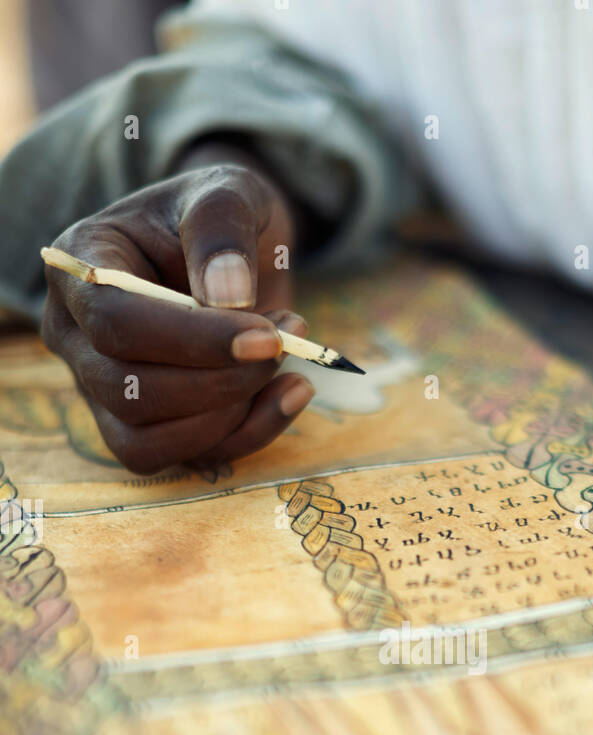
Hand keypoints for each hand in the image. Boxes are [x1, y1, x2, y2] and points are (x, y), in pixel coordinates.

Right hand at [41, 163, 313, 474]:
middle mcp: (76, 336)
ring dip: (233, 413)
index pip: (115, 322)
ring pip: (148, 439)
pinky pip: (185, 457)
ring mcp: (102, 390)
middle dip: (220, 380)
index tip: (267, 335)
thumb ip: (222, 227)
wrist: (231, 256)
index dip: (193, 340)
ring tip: (288, 355)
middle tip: (285, 341)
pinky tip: (290, 393)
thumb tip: (227, 297)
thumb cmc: (217, 220)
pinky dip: (247, 436)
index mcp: (80, 267)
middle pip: (129, 390)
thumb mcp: (227, 193)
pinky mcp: (144, 428)